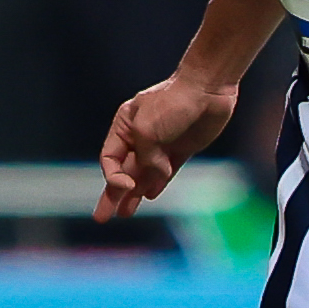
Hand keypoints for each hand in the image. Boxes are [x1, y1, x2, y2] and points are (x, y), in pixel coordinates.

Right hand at [94, 69, 238, 221]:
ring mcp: (161, 144)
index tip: (124, 186)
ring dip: (133, 195)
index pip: (110, 158)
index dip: (112, 177)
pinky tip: (149, 196)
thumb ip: (146, 159)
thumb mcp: (147, 130)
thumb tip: (155, 179)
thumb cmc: (172, 103)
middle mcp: (140, 136)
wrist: (207, 89)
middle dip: (112, 195)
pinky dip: (157, 184)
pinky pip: (165, 172)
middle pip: (122, 171)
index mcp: (124, 125)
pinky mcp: (181, 149)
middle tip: (101, 218)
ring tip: (124, 214)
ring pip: (143, 175)